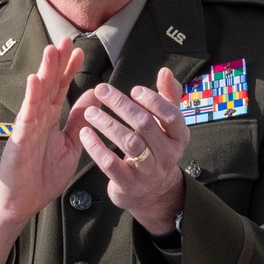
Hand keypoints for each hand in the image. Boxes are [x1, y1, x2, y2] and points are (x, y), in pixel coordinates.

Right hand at [0, 38, 85, 263]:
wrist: (23, 201)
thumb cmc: (43, 175)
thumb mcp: (70, 145)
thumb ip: (79, 121)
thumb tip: (95, 97)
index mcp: (50, 120)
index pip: (61, 89)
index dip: (68, 69)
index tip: (79, 50)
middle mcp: (38, 119)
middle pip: (49, 85)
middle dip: (57, 62)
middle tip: (65, 39)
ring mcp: (28, 127)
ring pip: (38, 95)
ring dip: (45, 72)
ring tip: (51, 50)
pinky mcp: (19, 140)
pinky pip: (26, 116)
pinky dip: (30, 98)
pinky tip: (35, 81)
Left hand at [77, 67, 189, 234]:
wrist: (152, 192)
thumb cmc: (156, 148)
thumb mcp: (167, 125)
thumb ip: (168, 97)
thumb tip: (165, 71)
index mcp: (179, 137)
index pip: (171, 116)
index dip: (153, 101)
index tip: (133, 89)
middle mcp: (168, 155)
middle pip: (145, 125)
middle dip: (122, 105)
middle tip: (102, 90)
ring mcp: (149, 172)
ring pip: (129, 143)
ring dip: (107, 124)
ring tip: (90, 111)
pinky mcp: (129, 185)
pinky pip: (111, 164)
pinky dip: (96, 147)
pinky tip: (84, 133)